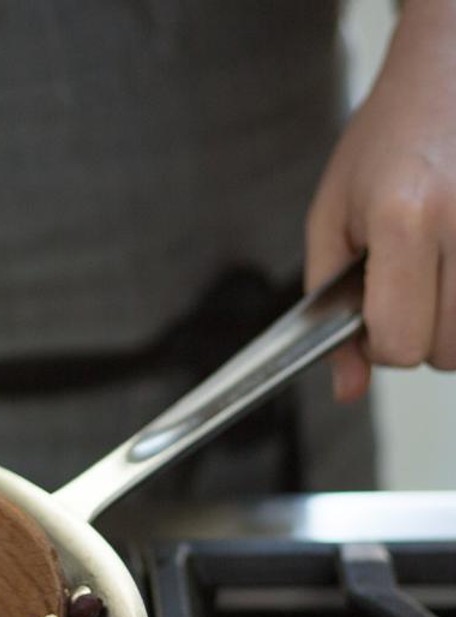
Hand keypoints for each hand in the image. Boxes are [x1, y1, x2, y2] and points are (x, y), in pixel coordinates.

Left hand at [305, 0, 455, 400]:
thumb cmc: (388, 141)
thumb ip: (329, 307)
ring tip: (439, 267)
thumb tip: (348, 388)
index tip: (374, 315)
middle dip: (422, 333)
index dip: (380, 344)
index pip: (400, 342)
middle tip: (411, 284)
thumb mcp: (332, 217)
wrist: (451, 72)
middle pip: (450, 352)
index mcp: (407, 219)